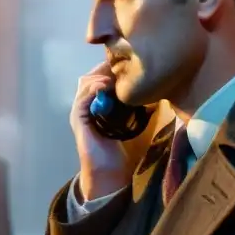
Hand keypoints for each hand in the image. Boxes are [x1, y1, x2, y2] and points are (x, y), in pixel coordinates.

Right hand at [70, 62, 129, 199]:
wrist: (109, 171)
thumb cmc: (120, 150)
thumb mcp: (131, 123)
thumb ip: (136, 108)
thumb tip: (155, 93)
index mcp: (96, 104)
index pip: (99, 78)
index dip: (110, 68)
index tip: (127, 63)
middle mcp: (85, 105)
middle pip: (90, 76)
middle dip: (105, 68)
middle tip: (122, 64)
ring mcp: (80, 112)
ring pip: (85, 84)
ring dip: (99, 76)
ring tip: (115, 74)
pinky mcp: (78, 119)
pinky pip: (82, 98)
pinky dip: (93, 89)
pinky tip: (105, 85)